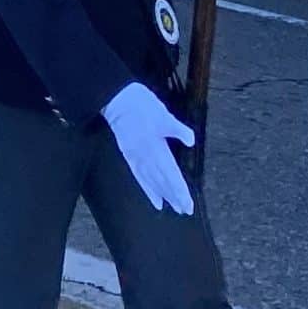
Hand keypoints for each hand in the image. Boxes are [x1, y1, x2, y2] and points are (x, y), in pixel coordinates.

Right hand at [101, 83, 195, 214]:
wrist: (117, 98)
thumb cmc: (141, 104)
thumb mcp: (164, 114)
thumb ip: (177, 129)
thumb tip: (191, 140)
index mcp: (155, 147)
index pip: (170, 174)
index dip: (179, 191)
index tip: (187, 204)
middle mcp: (145, 156)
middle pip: (161, 182)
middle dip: (173, 197)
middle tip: (184, 210)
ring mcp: (136, 156)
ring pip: (150, 181)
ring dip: (162, 195)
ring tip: (172, 206)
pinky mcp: (128, 154)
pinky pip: (138, 175)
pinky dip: (146, 188)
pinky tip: (153, 197)